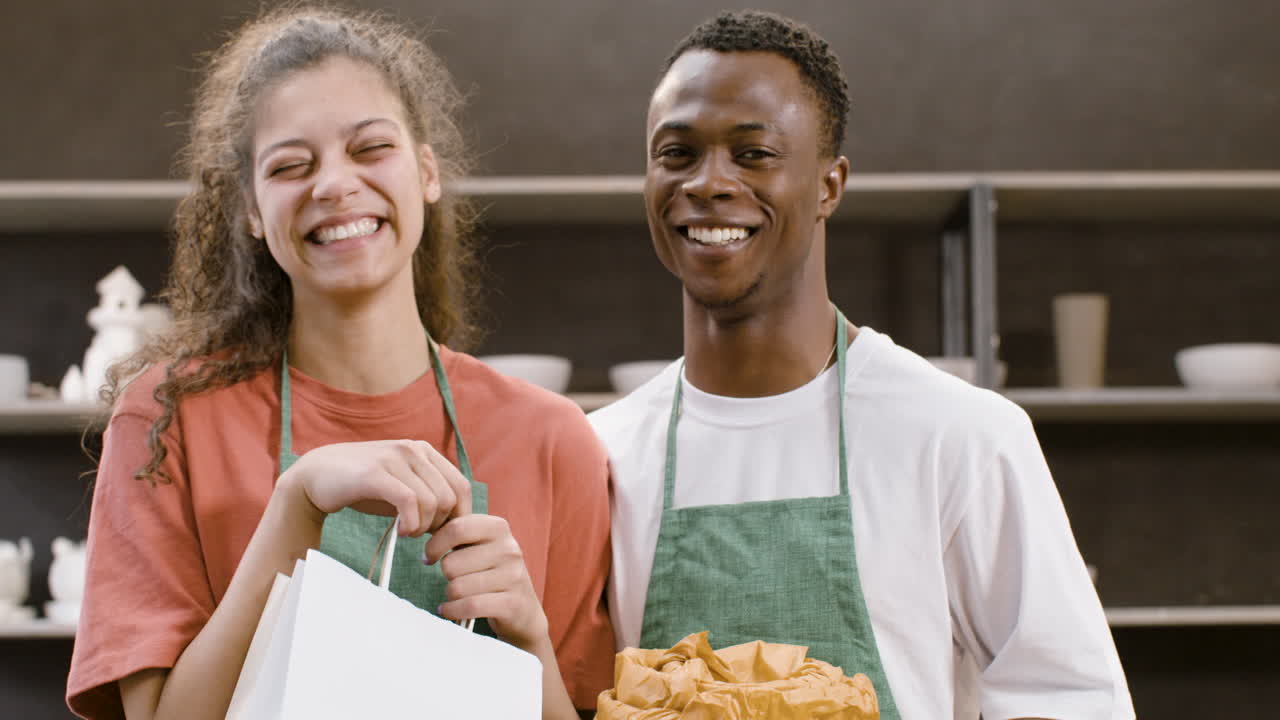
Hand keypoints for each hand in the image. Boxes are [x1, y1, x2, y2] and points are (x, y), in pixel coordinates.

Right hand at [281, 440, 471, 536]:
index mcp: (424, 451)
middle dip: (439, 526)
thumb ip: (427, 497)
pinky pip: (409, 502)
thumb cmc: (363, 487)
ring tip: (406, 533)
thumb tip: (455, 525)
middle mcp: (413, 450)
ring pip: (432, 502)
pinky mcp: (375, 473)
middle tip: (420, 539)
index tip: (442, 536)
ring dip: (422, 528)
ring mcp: (394, 458)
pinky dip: (410, 524)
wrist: (316, 476)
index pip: (461, 486)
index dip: (459, 516)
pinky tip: (400, 531)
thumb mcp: (402, 487)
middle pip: (450, 498)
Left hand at [425, 515, 549, 651]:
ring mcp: (513, 576)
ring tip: (458, 595)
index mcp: (498, 528)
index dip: (434, 545)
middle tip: (454, 579)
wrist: (523, 608)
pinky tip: (450, 610)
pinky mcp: (511, 603)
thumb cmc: (491, 573)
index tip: (429, 557)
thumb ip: (457, 533)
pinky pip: (469, 606)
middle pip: (451, 563)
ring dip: (450, 596)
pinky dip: (453, 611)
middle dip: (445, 576)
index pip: (456, 528)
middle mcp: (509, 549)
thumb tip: (423, 526)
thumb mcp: (480, 546)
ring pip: (457, 588)